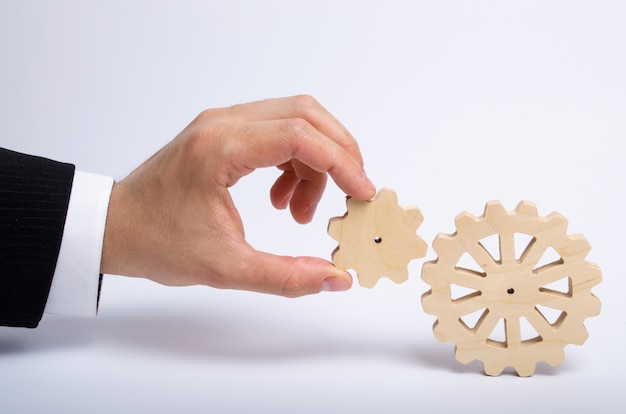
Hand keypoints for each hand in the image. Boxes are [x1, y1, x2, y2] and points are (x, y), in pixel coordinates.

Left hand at [100, 95, 375, 296]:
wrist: (114, 227)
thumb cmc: (157, 243)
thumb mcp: (225, 269)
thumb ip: (285, 276)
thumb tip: (336, 278)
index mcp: (220, 148)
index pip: (299, 135)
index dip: (341, 162)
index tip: (362, 193)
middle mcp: (223, 123)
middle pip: (305, 114)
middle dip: (339, 152)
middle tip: (351, 193)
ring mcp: (222, 123)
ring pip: (294, 121)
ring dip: (315, 162)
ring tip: (301, 213)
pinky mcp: (223, 132)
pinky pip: (276, 132)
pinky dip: (294, 161)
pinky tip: (283, 199)